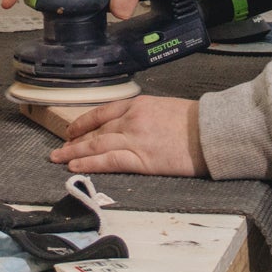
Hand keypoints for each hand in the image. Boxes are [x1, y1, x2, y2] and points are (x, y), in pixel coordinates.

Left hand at [49, 96, 207, 176]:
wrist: (213, 131)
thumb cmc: (197, 122)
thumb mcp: (166, 108)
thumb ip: (146, 116)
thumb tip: (135, 127)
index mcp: (139, 104)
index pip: (102, 112)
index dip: (83, 122)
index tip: (72, 130)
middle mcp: (132, 119)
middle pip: (95, 130)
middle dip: (74, 140)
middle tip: (59, 148)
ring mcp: (135, 138)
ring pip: (96, 145)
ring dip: (74, 152)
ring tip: (59, 158)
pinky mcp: (141, 159)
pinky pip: (108, 161)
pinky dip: (89, 163)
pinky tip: (75, 166)